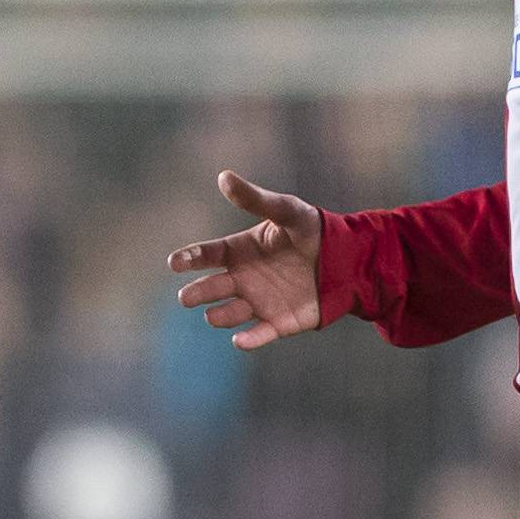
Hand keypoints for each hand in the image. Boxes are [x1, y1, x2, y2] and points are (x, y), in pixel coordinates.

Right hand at [166, 170, 325, 348]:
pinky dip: (249, 339)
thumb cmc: (311, 229)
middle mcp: (242, 278)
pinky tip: (239, 341)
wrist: (344, 257)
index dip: (189, 258)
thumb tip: (224, 177)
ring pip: (229, 314)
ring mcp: (258, 302)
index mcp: (239, 251)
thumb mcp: (285, 210)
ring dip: (220, 316)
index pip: (207, 255)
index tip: (175, 262)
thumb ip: (255, 199)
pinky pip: (260, 334)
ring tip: (213, 315)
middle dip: (197, 293)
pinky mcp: (278, 322)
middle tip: (187, 297)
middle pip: (211, 288)